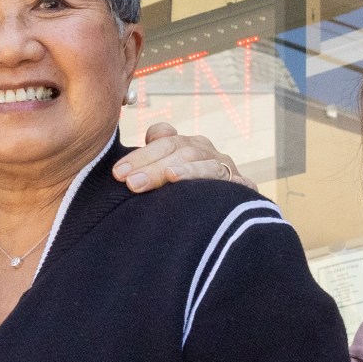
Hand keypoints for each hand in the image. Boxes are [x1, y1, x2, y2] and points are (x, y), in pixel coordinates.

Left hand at [112, 121, 242, 191]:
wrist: (224, 222)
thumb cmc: (183, 197)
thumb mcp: (162, 178)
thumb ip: (147, 165)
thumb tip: (127, 165)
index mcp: (185, 144)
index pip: (164, 139)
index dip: (141, 154)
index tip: (119, 173)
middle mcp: (205, 151)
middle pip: (178, 150)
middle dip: (152, 165)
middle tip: (130, 182)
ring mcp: (224, 167)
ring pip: (203, 162)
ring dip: (185, 170)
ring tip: (168, 177)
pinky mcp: (243, 186)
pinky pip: (234, 181)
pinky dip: (220, 181)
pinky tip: (209, 188)